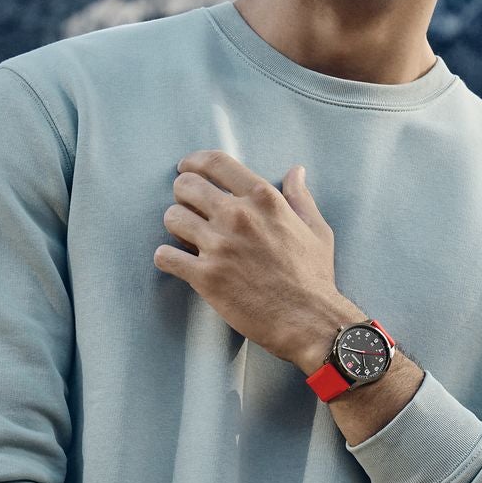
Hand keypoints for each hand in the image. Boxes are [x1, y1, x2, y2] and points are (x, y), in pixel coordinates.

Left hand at [154, 150, 357, 371]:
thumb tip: (296, 171)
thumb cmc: (314, 276)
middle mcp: (238, 216)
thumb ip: (300, 197)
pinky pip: (165, 256)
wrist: (309, 320)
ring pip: (172, 217)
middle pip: (186, 186)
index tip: (187, 168)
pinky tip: (177, 261)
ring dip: (175, 226)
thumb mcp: (316, 230)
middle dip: (182, 194)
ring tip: (185, 237)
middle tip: (188, 207)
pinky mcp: (206, 276)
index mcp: (263, 199)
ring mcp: (219, 246)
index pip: (216, 163)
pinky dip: (166, 258)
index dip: (194, 162)